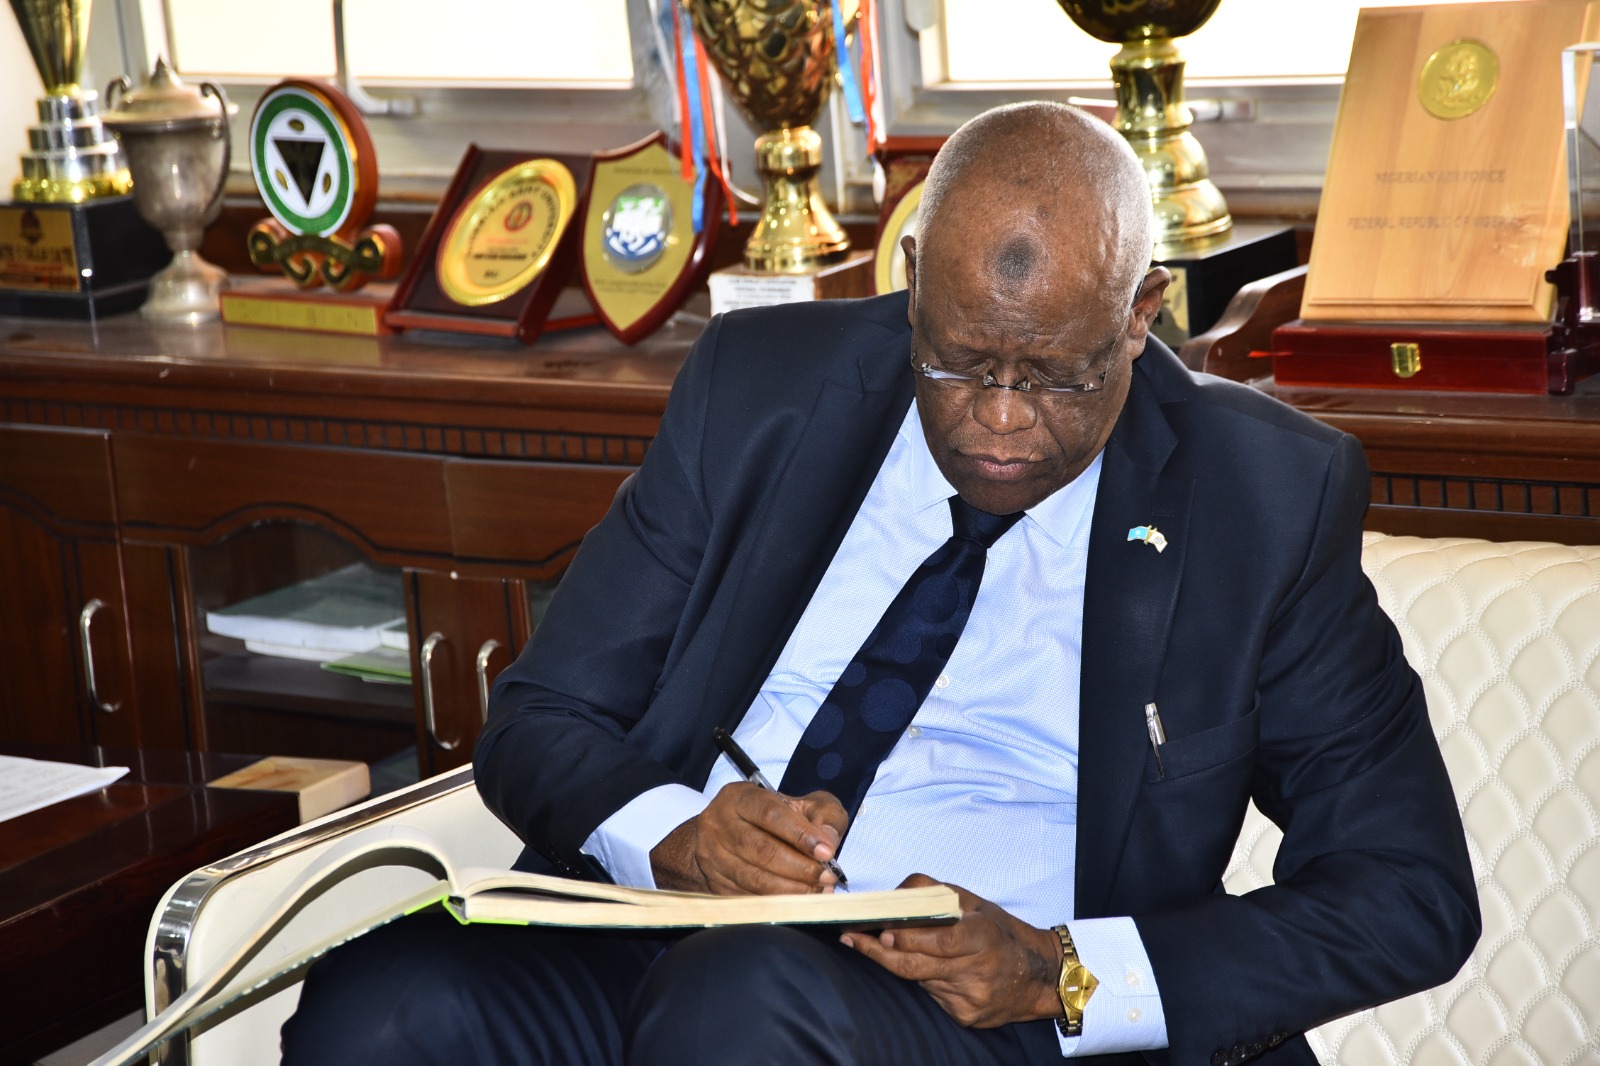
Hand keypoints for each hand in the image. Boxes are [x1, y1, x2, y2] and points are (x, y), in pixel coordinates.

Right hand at [650, 782, 847, 895]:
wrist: (730, 834)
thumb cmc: (773, 817)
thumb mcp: (803, 804)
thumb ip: (824, 815)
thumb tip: (829, 841)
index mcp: (740, 797)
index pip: (771, 814)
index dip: (801, 835)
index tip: (827, 851)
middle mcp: (720, 825)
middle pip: (761, 850)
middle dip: (800, 867)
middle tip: (826, 876)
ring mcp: (713, 856)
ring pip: (754, 879)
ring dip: (791, 890)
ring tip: (817, 890)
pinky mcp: (715, 884)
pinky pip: (748, 898)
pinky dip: (777, 903)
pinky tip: (798, 901)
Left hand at [841, 875, 1064, 1028]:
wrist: (1038, 976)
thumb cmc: (1000, 932)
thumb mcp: (973, 901)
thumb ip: (932, 893)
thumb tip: (892, 897)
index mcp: (982, 935)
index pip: (937, 940)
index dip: (906, 938)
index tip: (878, 931)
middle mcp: (977, 969)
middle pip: (916, 966)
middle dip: (879, 953)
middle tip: (853, 939)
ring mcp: (971, 997)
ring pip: (919, 980)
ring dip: (899, 963)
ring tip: (877, 946)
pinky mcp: (966, 1016)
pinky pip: (931, 996)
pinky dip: (923, 980)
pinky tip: (929, 971)